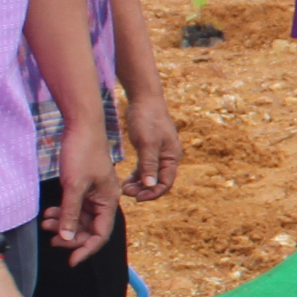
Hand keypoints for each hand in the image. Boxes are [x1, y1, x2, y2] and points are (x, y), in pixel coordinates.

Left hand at [54, 120, 120, 262]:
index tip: (70, 261)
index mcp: (109, 201)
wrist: (81, 125)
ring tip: (45, 223)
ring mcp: (94, 193)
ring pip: (80, 219)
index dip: (86, 250)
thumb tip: (67, 239)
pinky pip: (74, 207)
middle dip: (71, 236)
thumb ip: (71, 214)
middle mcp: (104, 200)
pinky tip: (49, 213)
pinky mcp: (84, 186)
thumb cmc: (82, 152)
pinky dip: (62, 213)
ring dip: (64, 224)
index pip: (100, 235)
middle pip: (90, 229)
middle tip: (51, 239)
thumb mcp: (73, 186)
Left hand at [122, 88, 181, 202]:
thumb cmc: (148, 118)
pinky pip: (145, 168)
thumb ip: (149, 165)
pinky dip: (136, 176)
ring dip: (139, 185)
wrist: (144, 98)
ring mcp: (159, 153)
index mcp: (172, 157)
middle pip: (158, 182)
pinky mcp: (149, 149)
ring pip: (150, 176)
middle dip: (144, 190)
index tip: (137, 197)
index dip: (153, 193)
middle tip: (127, 193)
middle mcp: (168, 157)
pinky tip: (126, 180)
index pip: (166, 183)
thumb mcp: (147, 143)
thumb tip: (150, 186)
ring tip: (124, 189)